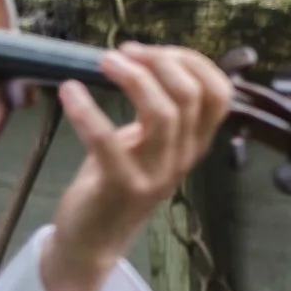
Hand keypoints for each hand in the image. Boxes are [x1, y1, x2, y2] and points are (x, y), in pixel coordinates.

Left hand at [38, 43, 232, 290]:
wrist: (93, 240)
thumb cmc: (116, 181)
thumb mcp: (147, 144)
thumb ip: (158, 111)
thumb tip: (146, 59)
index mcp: (194, 143)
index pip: (219, 94)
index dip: (191, 62)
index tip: (153, 51)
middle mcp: (183, 157)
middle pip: (191, 96)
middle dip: (159, 62)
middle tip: (123, 53)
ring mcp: (155, 174)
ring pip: (163, 113)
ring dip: (133, 78)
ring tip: (105, 62)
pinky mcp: (121, 185)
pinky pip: (107, 141)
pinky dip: (87, 110)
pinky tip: (70, 91)